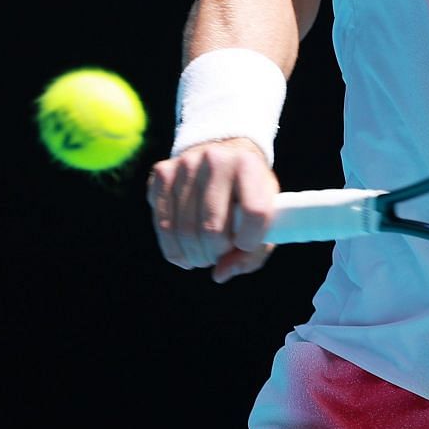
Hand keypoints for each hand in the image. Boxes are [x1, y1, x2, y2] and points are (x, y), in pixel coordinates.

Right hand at [146, 139, 280, 281]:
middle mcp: (216, 160)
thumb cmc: (248, 193)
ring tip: (203, 257)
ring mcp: (186, 164)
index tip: (245, 246)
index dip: (249, 242)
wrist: (223, 154)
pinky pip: (162, 224)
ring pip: (184, 230)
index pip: (254, 213)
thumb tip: (220, 274)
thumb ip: (252, 253)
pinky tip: (184, 254)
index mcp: (250, 165)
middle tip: (218, 257)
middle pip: (212, 229)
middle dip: (215, 254)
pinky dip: (173, 250)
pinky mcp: (162, 173)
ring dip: (194, 255)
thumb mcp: (265, 215)